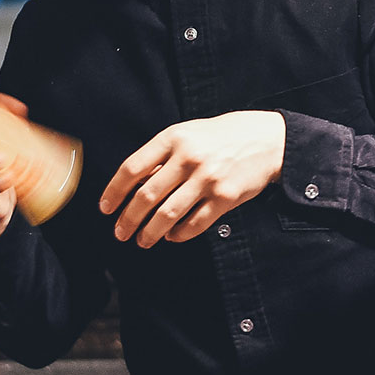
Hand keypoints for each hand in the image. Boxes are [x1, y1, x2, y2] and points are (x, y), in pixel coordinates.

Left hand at [101, 111, 287, 246]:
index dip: (114, 191)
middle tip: (120, 232)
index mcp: (173, 138)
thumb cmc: (223, 137)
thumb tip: (135, 186)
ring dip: (150, 233)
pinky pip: (195, 224)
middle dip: (128, 219)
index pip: (132, 168)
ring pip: (167, 214)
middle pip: (146, 196)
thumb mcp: (189, 134)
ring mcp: (207, 179)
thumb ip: (163, 155)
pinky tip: (172, 236)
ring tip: (142, 241)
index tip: (106, 208)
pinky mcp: (224, 198)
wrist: (268, 140)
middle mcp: (188, 158)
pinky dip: (179, 234)